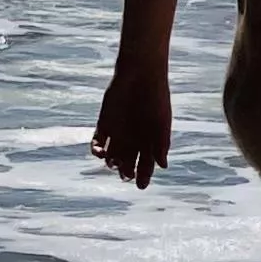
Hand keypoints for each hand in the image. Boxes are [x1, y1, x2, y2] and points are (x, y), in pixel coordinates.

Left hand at [91, 57, 172, 186]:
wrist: (141, 75)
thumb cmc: (156, 99)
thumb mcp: (161, 122)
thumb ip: (161, 144)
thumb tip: (163, 166)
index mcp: (149, 141)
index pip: (146, 165)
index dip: (144, 177)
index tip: (141, 186)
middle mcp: (133, 139)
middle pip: (128, 163)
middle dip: (126, 172)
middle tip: (126, 173)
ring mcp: (117, 132)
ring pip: (112, 156)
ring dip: (111, 163)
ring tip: (113, 162)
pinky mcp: (104, 124)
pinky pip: (98, 142)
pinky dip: (97, 150)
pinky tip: (100, 152)